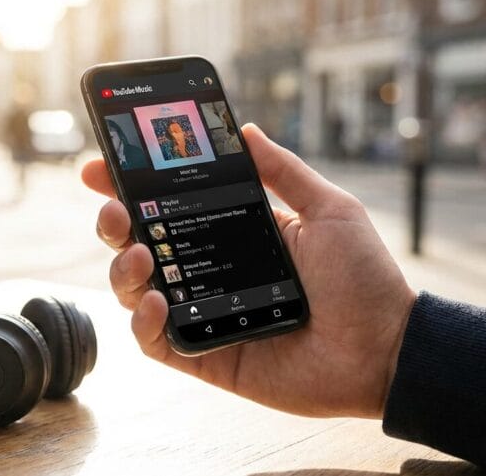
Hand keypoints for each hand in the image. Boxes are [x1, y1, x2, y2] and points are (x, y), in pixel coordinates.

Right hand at [81, 124, 415, 418]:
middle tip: (115, 209)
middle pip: (140, 243)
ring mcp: (203, 312)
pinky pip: (153, 341)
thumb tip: (244, 129)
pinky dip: (142, 322)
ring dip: (123, 267)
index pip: (169, 204)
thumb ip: (284, 171)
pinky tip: (157, 304)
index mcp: (233, 233)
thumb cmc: (364, 279)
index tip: (100, 166)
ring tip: (143, 254)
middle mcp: (210, 271)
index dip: (129, 185)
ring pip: (135, 289)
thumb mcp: (329, 210)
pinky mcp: (204, 355)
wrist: (385, 350)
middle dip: (114, 221)